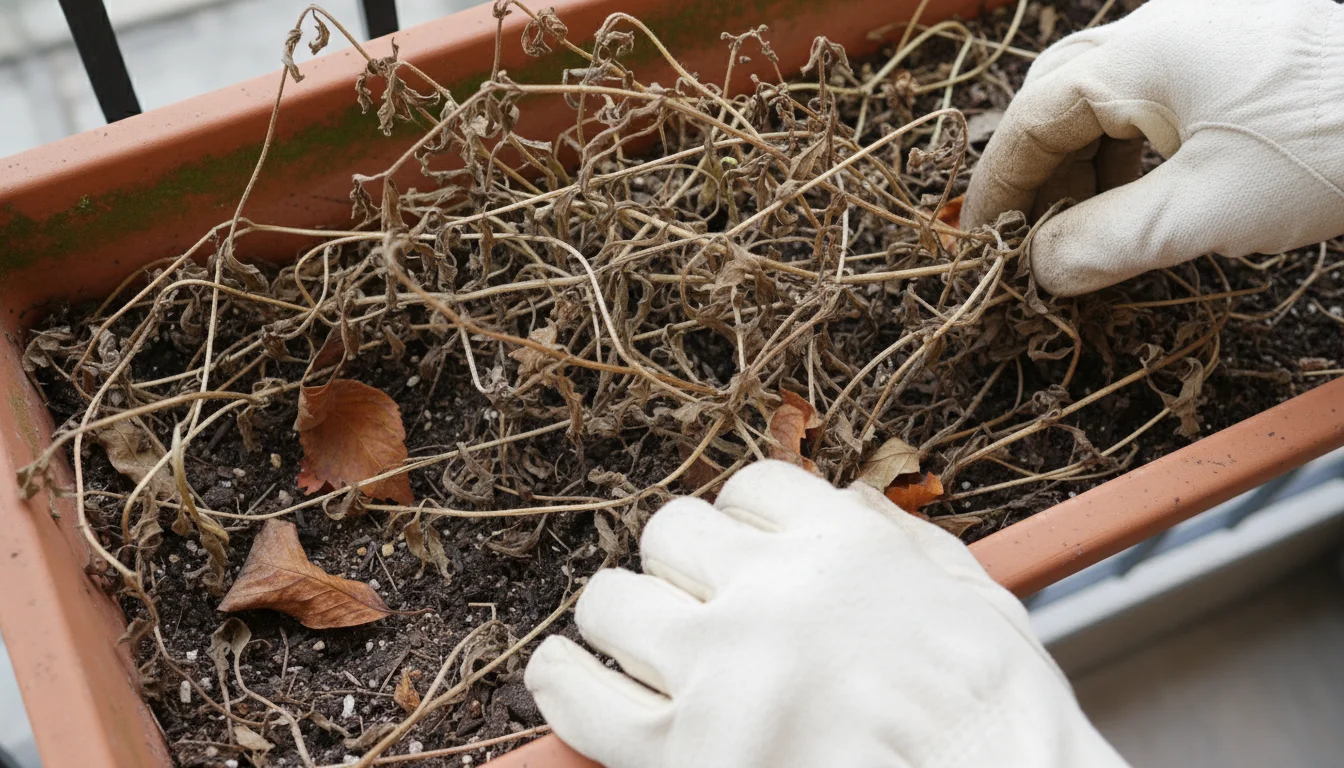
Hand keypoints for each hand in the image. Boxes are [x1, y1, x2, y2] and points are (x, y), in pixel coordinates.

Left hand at [524, 461, 1127, 767]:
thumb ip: (905, 544)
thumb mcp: (979, 601)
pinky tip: (563, 672)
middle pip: (672, 532)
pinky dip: (562, 679)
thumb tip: (851, 505)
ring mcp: (719, 673)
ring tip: (624, 632)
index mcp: (841, 549)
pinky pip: (579, 698)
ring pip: (613, 600)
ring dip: (619, 612)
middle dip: (681, 561)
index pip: (753, 489)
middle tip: (691, 596)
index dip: (742, 520)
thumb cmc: (1003, 726)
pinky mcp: (682, 756)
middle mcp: (770, 595)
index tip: (740, 545)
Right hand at [963, 0, 1343, 295]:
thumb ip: (1107, 243)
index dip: (997, 187)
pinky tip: (1154, 198)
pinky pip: (1164, 100)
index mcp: (1136, 53)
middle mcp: (1161, 28)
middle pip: (1062, 99)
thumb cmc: (1332, 142)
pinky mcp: (1248, 51)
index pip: (1029, 119)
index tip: (978, 246)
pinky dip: (1139, 154)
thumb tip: (1039, 270)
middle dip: (1038, 175)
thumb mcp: (1207, 212)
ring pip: (1115, 101)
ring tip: (1089, 233)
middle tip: (1029, 241)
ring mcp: (1209, 33)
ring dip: (1089, 168)